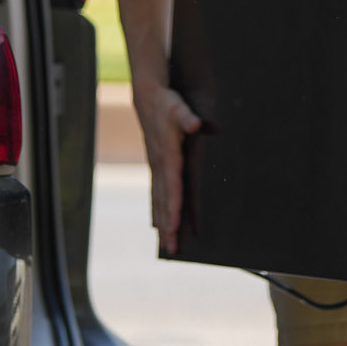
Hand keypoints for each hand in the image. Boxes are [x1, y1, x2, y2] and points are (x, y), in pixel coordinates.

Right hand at [135, 83, 202, 253]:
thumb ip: (188, 118)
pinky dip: (157, 211)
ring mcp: (156, 167)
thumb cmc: (167, 103)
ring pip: (158, 201)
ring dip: (161, 223)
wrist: (148, 96)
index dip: (173, 207)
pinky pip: (156, 194)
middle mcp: (160, 166)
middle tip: (171, 249)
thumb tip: (198, 124)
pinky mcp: (156, 166)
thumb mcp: (179, 107)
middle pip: (164, 201)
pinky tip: (157, 224)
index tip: (175, 227)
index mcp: (168, 156)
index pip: (172, 187)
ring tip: (165, 245)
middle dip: (168, 225)